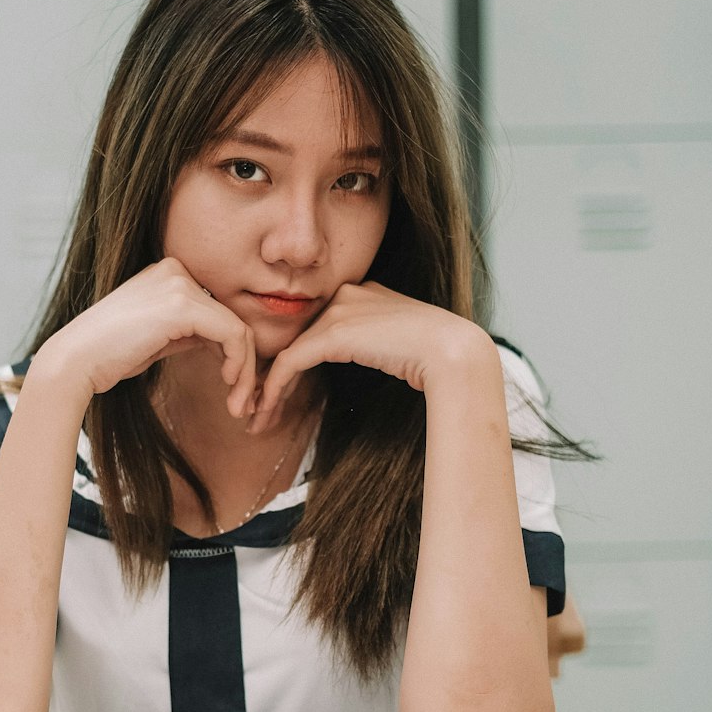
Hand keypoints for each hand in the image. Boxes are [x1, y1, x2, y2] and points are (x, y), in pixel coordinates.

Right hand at [36, 258, 256, 415]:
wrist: (76, 361)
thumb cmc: (109, 356)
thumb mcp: (158, 337)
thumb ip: (189, 331)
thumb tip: (223, 342)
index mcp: (168, 274)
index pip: (218, 312)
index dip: (233, 352)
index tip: (233, 387)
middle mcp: (176, 270)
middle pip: (232, 318)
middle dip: (245, 364)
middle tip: (243, 403)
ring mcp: (179, 284)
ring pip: (238, 328)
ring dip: (245, 370)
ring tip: (239, 404)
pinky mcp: (183, 305)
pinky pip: (232, 333)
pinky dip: (239, 363)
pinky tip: (229, 383)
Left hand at [249, 282, 490, 432]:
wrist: (454, 354)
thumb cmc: (439, 359)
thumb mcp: (399, 347)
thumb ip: (375, 347)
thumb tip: (371, 363)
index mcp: (364, 292)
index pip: (318, 327)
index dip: (297, 360)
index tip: (283, 392)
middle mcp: (347, 294)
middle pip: (299, 338)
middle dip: (275, 376)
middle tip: (259, 408)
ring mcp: (339, 310)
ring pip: (289, 352)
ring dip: (268, 389)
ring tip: (256, 419)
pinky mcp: (333, 332)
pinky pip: (291, 363)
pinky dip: (274, 389)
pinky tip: (266, 412)